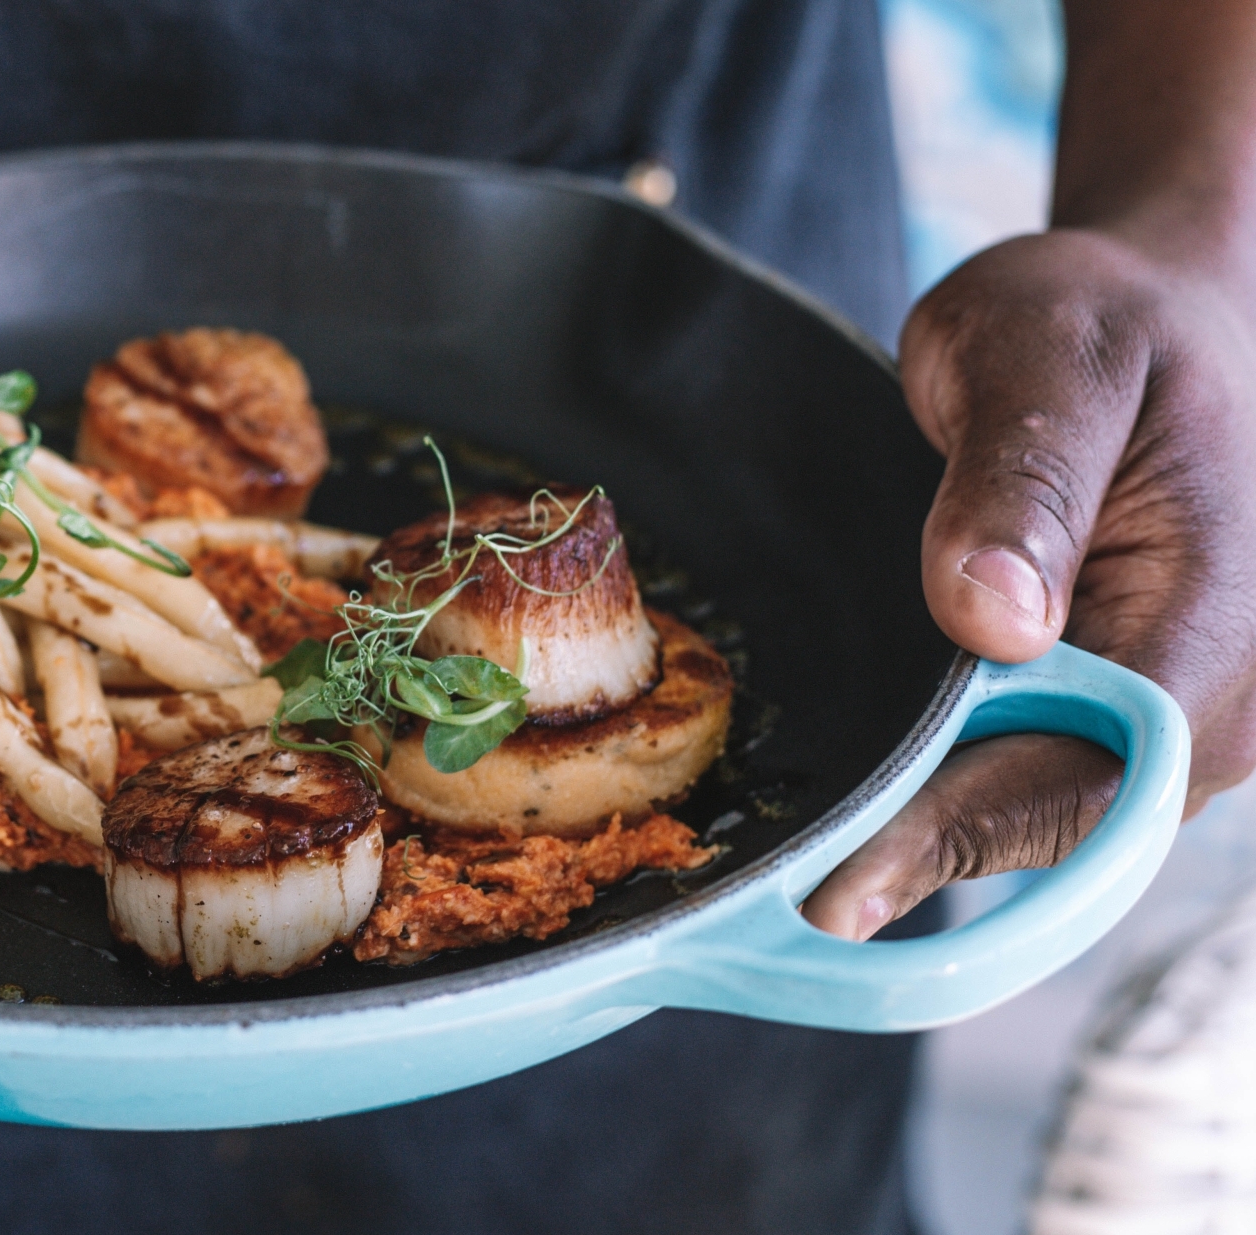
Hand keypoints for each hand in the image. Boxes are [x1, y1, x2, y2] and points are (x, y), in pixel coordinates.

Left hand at [804, 228, 1255, 939]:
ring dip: (927, 839)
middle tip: (769, 902)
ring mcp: (1177, 718)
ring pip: (1044, 814)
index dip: (954, 836)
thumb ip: (1023, 479)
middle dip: (920, 859)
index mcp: (1219, 621)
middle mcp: (1219, 700)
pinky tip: (852, 808)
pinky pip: (1036, 776)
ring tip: (788, 870)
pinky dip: (947, 800)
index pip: (1083, 772)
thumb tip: (994, 620)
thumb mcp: (1048, 351)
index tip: (836, 890)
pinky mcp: (1125, 712)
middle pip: (1060, 821)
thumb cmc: (1105, 318)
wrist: (1154, 313)